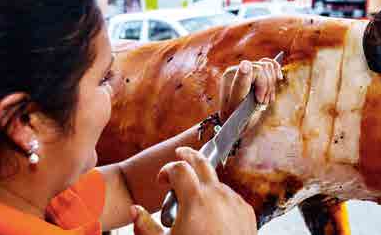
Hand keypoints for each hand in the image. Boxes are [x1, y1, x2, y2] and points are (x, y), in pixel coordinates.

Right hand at [132, 147, 256, 234]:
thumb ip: (144, 227)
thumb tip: (134, 211)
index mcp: (196, 199)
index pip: (179, 167)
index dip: (167, 169)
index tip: (162, 179)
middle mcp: (218, 195)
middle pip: (203, 161)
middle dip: (189, 154)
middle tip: (181, 153)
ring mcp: (235, 202)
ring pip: (216, 183)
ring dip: (203, 184)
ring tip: (193, 203)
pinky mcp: (247, 211)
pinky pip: (230, 197)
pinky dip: (219, 199)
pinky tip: (212, 215)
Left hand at [219, 58, 282, 121]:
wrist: (235, 123)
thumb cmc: (234, 116)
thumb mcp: (237, 104)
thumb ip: (241, 84)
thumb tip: (245, 63)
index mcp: (230, 74)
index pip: (256, 69)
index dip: (263, 85)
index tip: (260, 100)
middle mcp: (237, 69)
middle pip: (264, 68)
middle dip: (267, 87)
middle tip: (262, 103)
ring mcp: (246, 70)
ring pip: (268, 67)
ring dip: (271, 85)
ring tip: (265, 100)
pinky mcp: (255, 73)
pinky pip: (269, 63)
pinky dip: (276, 70)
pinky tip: (278, 78)